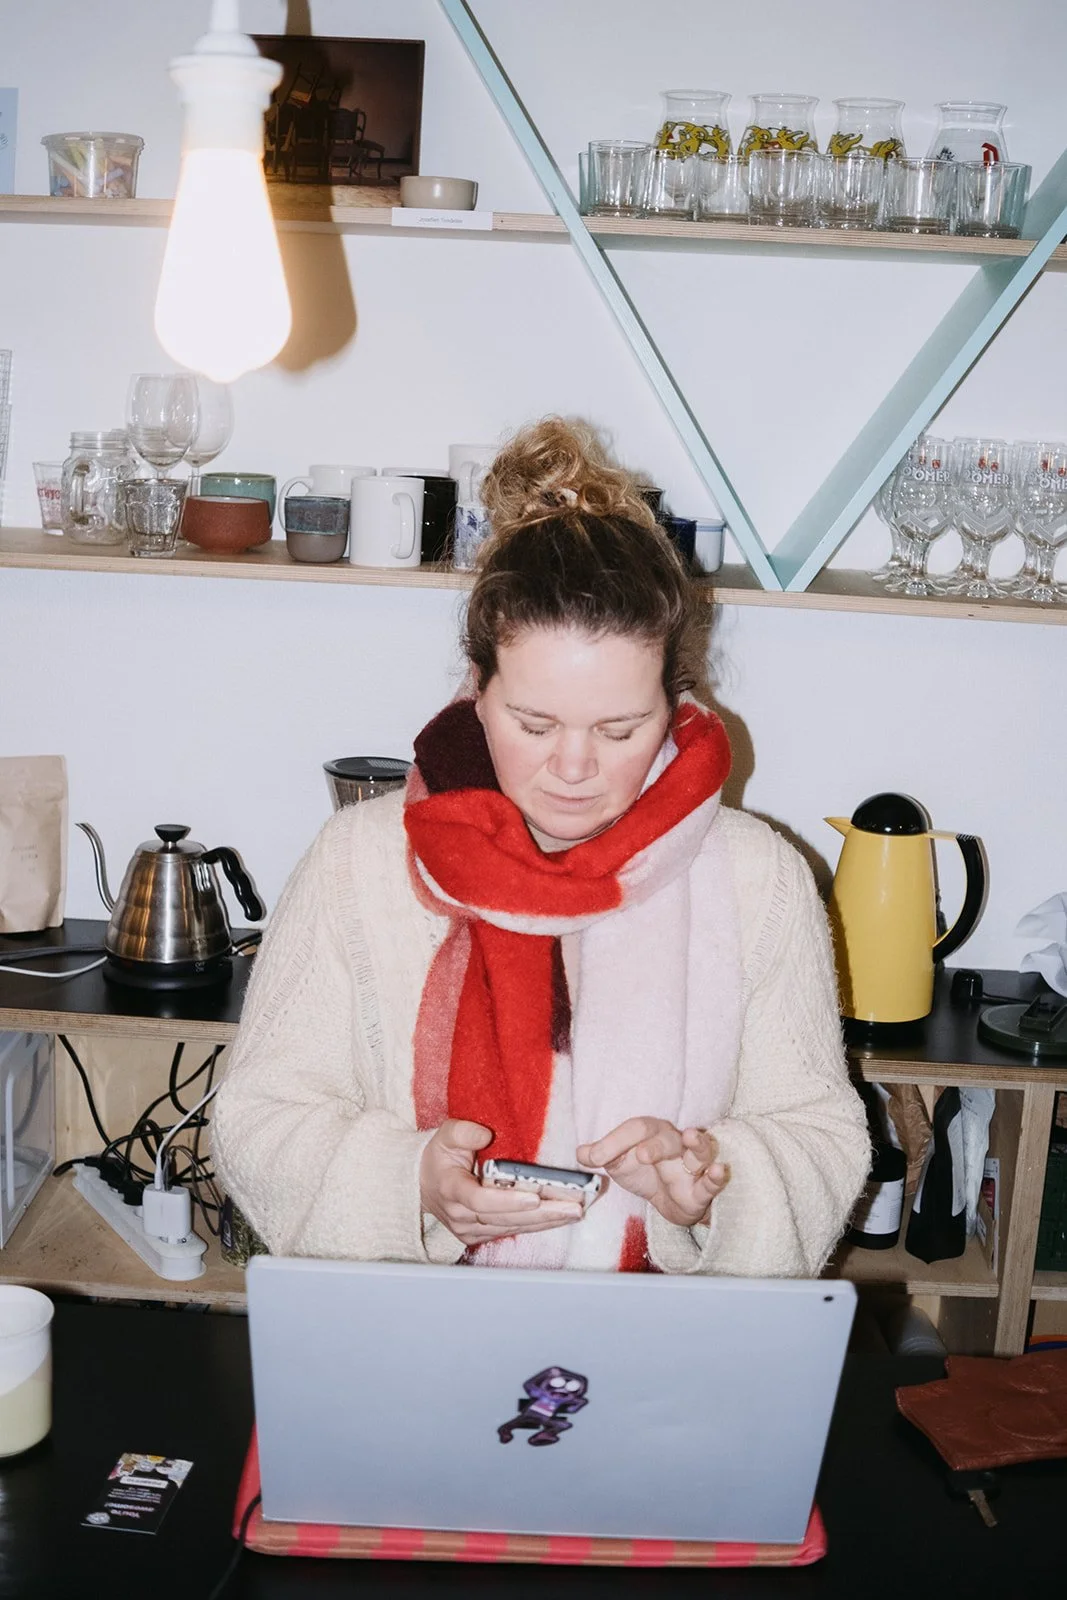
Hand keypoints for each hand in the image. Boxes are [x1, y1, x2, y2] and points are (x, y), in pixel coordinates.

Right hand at [420, 1120, 587, 1246]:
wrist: (423, 1183)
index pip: (480, 1201)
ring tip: (574, 1212)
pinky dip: (537, 1224)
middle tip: (572, 1207)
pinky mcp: (480, 1235)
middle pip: (505, 1218)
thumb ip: (463, 1132)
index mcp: (451, 1189)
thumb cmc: (438, 1157)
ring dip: (546, 1221)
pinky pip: (512, 1230)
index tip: (534, 1197)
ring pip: (513, 1227)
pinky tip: (559, 1217)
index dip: (508, 1201)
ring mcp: (470, 1229)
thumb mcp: (445, 1135)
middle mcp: (461, 1215)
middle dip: (542, 1213)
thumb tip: (485, 1135)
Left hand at [576, 1118, 727, 1228]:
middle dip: (655, 1145)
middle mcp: (674, 1143)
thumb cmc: (645, 1172)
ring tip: (691, 1137)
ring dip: (697, 1143)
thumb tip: (580, 1153)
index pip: (636, 1129)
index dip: (615, 1141)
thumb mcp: (619, 1164)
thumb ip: (600, 1156)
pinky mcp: (702, 1189)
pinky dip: (717, 1176)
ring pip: (700, 1150)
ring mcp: (691, 1166)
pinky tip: (718, 1170)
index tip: (595, 1156)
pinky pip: (713, 1181)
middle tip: (641, 1155)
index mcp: (650, 1134)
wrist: (670, 1201)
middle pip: (667, 1138)